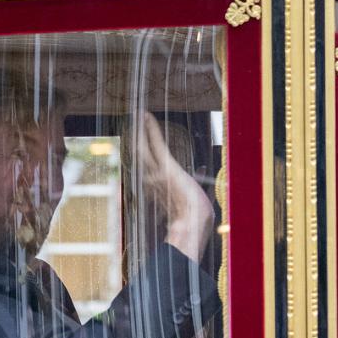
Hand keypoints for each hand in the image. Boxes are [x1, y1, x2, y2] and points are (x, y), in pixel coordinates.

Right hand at [135, 112, 213, 261]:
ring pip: (143, 146)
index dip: (145, 152)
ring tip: (137, 115)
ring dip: (140, 129)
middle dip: (137, 137)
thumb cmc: (196, 213)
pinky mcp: (165, 165)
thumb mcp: (195, 192)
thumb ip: (196, 177)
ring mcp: (156, 172)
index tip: (142, 141)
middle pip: (141, 154)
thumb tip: (203, 166)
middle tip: (133, 122)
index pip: (149, 166)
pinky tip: (146, 115)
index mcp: (158, 187)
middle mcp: (152, 179)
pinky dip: (151, 128)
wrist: (193, 222)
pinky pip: (155, 142)